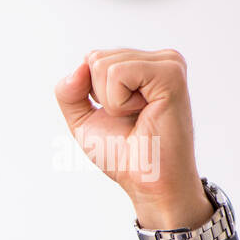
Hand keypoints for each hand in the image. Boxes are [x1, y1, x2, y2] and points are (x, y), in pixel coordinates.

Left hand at [54, 47, 220, 239]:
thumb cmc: (122, 154)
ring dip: (109, 101)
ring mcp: (167, 64)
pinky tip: (143, 113)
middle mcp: (157, 60)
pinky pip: (118, 73)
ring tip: (137, 117)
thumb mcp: (82, 119)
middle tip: (129, 119)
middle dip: (99, 97)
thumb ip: (69, 91)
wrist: (146, 180)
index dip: (89, 93)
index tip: (116, 116)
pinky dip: (118, 102)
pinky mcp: (171, 74)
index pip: (91, 59)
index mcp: (141, 66)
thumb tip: (80, 66)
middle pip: (95, 58)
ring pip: (103, 64)